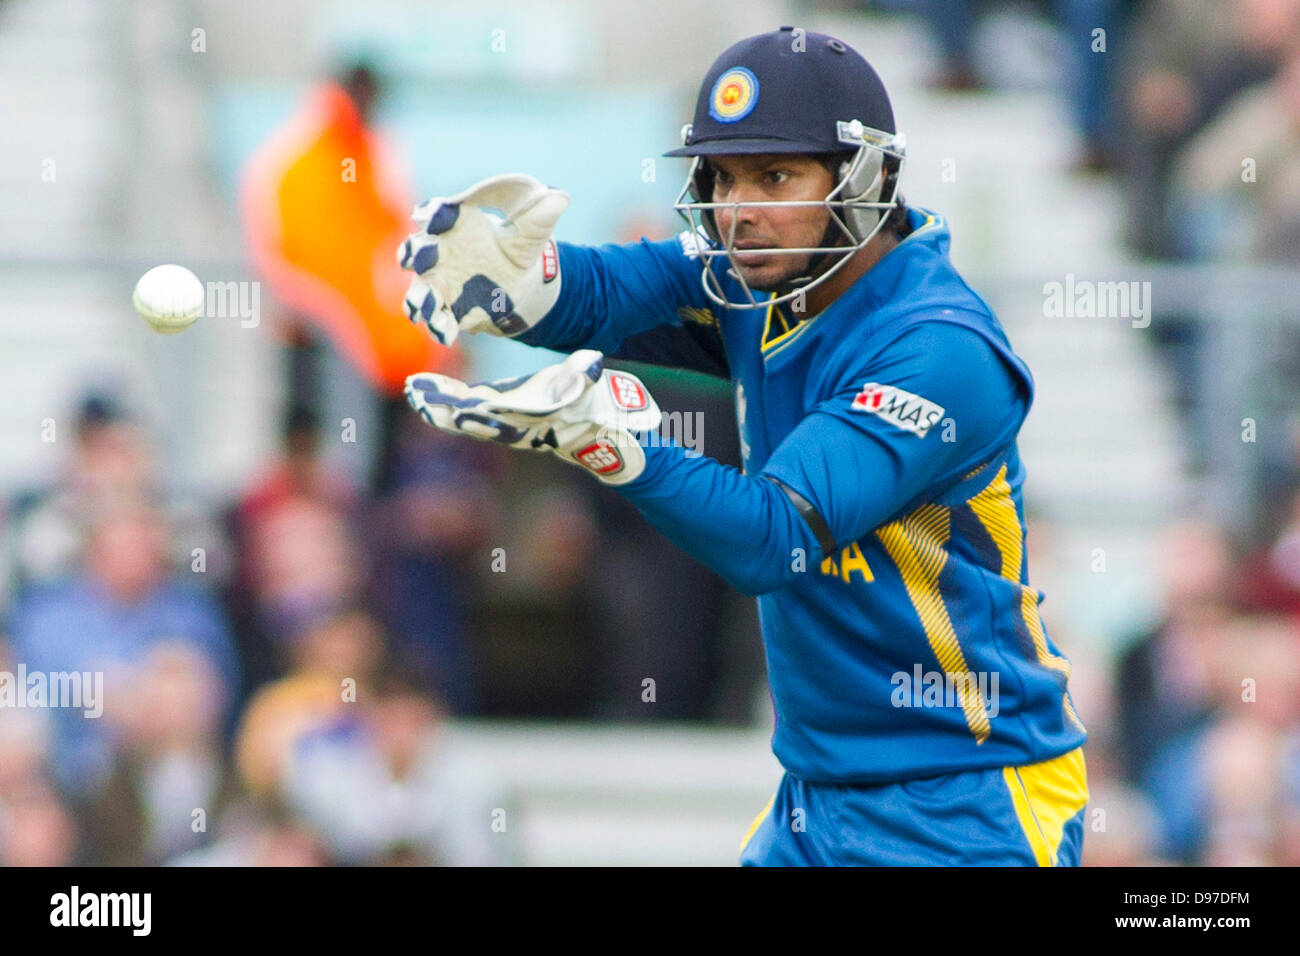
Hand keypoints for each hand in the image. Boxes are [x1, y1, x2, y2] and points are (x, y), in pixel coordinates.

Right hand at [397, 173, 568, 345]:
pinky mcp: (446, 310)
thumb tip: (560, 198)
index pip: (437, 214)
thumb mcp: (529, 235)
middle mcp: (438, 252)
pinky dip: (439, 328)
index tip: (436, 215)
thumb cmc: (513, 251)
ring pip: (419, 290)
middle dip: (415, 253)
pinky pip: (436, 320)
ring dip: (419, 299)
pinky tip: (448, 334)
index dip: (433, 214)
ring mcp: (438, 284)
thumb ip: (538, 218)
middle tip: (420, 257)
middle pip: (416, 250)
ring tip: (426, 307)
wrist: (516, 286)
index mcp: (455, 225)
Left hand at [404, 350, 661, 484]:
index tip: (446, 395)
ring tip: (416, 393)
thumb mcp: (599, 392)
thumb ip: (590, 379)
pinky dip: (454, 410)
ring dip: (443, 408)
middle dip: (444, 407)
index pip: (493, 409)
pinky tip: (434, 401)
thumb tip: (592, 366)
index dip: (466, 402)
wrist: (613, 437)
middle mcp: (519, 426)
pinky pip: (476, 419)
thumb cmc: (606, 410)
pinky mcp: (512, 424)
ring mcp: (514, 427)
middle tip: (414, 393)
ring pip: (470, 420)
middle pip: (473, 418)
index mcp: (534, 415)